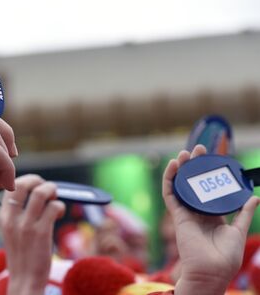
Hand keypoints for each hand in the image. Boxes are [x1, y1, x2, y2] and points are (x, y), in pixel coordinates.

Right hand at [0, 175, 65, 294]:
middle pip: (24, 184)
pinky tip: (58, 214)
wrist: (25, 281)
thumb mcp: (12, 232)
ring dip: (52, 190)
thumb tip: (38, 192)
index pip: (11, 186)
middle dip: (39, 181)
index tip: (35, 187)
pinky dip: (60, 206)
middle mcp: (12, 219)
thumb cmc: (22, 255)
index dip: (26, 181)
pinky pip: (54, 207)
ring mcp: (26, 226)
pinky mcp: (41, 233)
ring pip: (41, 192)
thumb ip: (19, 213)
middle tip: (47, 189)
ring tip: (55, 199)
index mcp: (4, 217)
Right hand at [162, 145, 259, 294]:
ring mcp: (186, 213)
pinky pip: (170, 194)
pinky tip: (173, 165)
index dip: (208, 174)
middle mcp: (197, 212)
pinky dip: (169, 179)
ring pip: (180, 186)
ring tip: (184, 153)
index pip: (208, 189)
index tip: (212, 159)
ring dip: (180, 168)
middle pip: (192, 183)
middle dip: (194, 165)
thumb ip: (243, 213)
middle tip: (198, 149)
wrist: (211, 270)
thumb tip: (254, 197)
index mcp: (211, 216)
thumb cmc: (225, 256)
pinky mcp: (177, 215)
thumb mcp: (238, 230)